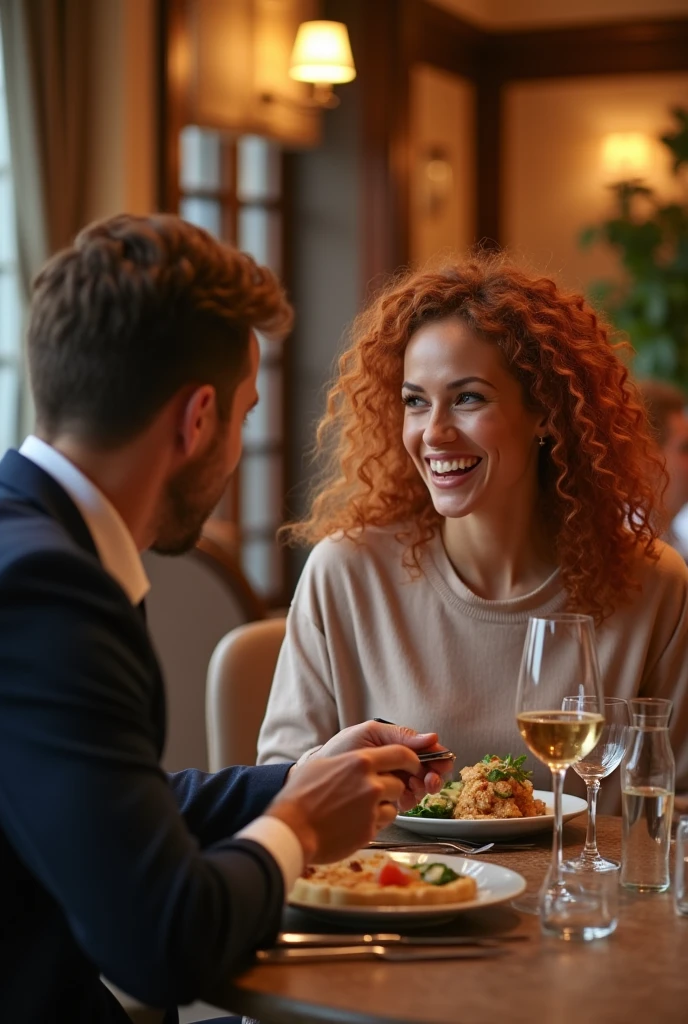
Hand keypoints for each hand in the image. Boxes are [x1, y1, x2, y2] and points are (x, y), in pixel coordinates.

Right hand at [267, 745, 422, 862]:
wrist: (291, 829)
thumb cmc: (300, 796)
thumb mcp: (323, 765)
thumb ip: (350, 762)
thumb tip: (365, 759)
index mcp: (360, 762)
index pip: (402, 754)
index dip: (412, 760)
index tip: (413, 765)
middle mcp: (371, 783)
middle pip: (399, 783)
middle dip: (392, 788)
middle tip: (375, 793)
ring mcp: (372, 808)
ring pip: (394, 805)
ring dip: (384, 806)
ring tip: (360, 809)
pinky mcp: (370, 831)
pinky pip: (383, 824)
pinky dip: (374, 823)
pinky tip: (355, 823)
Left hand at [306, 720, 450, 810]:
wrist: (316, 778)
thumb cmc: (340, 750)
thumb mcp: (368, 736)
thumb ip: (399, 737)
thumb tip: (432, 737)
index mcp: (394, 744)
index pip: (427, 750)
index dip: (438, 757)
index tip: (442, 766)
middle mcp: (397, 763)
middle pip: (428, 770)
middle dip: (432, 776)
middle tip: (428, 783)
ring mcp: (393, 782)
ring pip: (420, 787)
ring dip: (420, 789)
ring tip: (410, 790)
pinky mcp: (386, 800)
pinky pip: (406, 801)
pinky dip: (407, 801)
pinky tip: (399, 800)